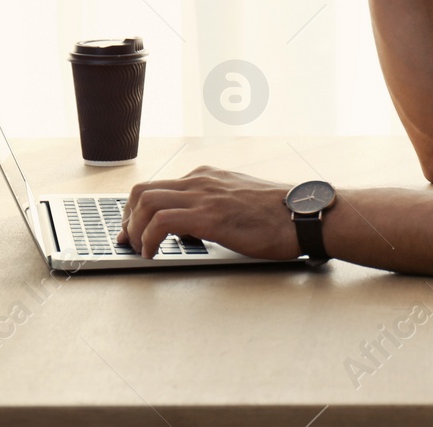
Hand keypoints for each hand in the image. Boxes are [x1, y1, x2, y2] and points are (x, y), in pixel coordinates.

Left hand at [114, 165, 301, 259]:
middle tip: (130, 242)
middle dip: (128, 218)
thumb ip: (213, 208)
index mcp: (208, 177)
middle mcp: (201, 181)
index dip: (138, 211)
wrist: (304, 215)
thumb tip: (190, 230)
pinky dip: (149, 238)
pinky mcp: (210, 216)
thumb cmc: (279, 215)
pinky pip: (162, 222)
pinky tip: (155, 253)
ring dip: (135, 229)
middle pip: (143, 190)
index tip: (132, 231)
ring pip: (146, 202)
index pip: (159, 187)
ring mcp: (205, 196)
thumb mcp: (239, 203)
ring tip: (141, 250)